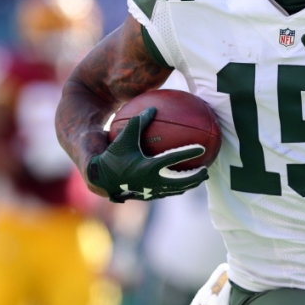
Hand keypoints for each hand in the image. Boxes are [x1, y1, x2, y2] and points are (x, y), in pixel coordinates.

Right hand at [87, 107, 207, 202]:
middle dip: (195, 177)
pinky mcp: (146, 196)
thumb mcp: (123, 136)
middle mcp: (149, 182)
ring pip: (174, 190)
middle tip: (207, 170)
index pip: (172, 159)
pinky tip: (184, 180)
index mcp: (145, 167)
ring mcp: (149, 192)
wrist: (97, 177)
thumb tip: (153, 107)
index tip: (201, 148)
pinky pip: (166, 192)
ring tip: (201, 177)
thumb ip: (138, 121)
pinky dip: (177, 187)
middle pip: (179, 182)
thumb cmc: (111, 153)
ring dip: (189, 184)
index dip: (188, 153)